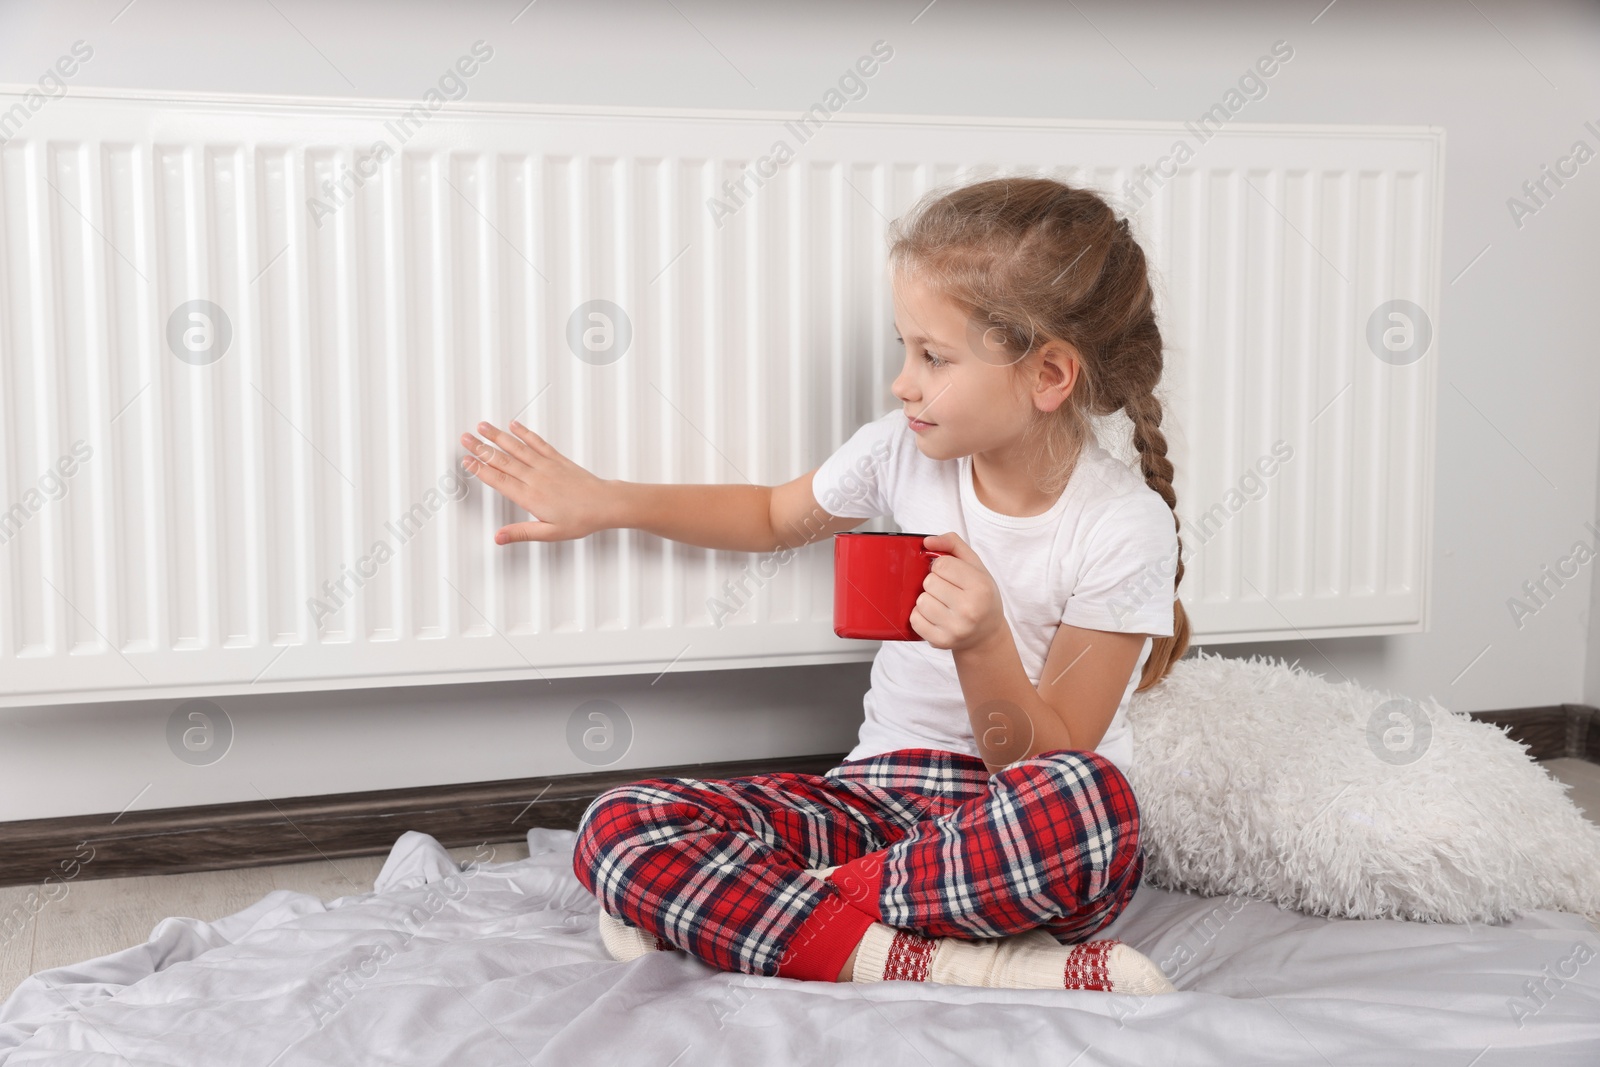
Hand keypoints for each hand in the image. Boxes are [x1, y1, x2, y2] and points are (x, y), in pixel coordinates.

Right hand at [459, 420, 613, 544]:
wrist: (606, 504)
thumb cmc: (581, 520)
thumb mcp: (549, 533)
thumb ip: (521, 533)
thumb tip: (498, 538)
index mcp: (530, 497)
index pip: (499, 480)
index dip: (480, 469)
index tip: (465, 460)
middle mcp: (536, 478)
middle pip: (503, 461)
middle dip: (481, 449)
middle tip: (465, 438)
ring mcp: (546, 466)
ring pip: (517, 448)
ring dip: (498, 436)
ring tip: (482, 426)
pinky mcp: (557, 459)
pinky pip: (538, 443)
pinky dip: (525, 433)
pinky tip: (514, 425)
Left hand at [910, 532, 1006, 651]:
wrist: (986, 634)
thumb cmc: (981, 597)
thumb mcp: (976, 566)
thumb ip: (953, 544)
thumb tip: (927, 541)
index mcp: (980, 587)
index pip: (941, 565)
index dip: (941, 566)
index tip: (950, 574)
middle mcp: (969, 609)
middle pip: (929, 582)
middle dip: (934, 583)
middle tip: (948, 590)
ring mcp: (955, 628)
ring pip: (920, 601)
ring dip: (927, 599)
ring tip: (942, 604)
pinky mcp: (941, 641)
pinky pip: (915, 619)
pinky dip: (921, 616)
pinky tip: (936, 616)